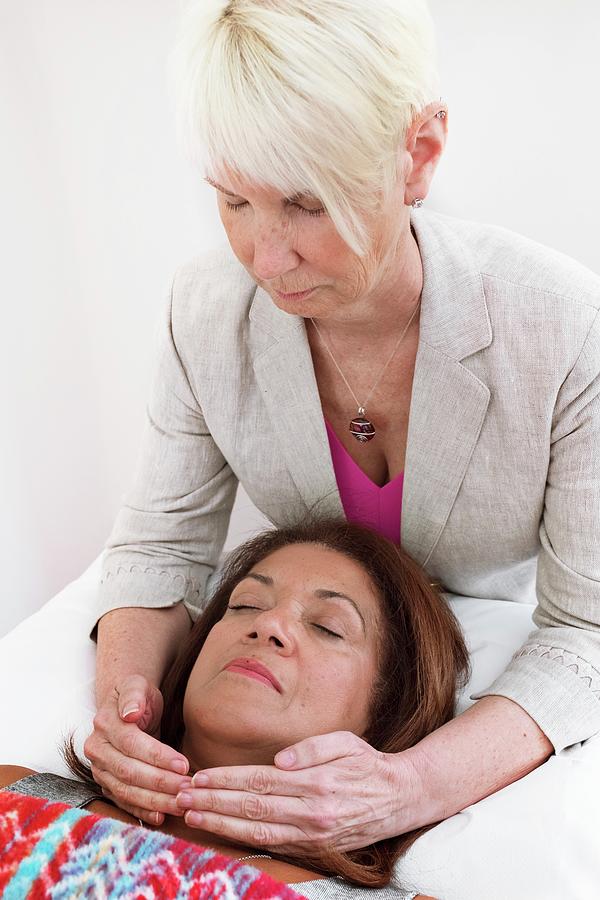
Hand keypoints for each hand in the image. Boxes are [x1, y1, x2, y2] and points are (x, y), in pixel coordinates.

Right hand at [84, 674, 190, 825]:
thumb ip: (134, 694)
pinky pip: (124, 803)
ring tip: (181, 804)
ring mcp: (100, 770)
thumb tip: (131, 713)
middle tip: (187, 789)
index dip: (158, 756)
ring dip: (155, 801)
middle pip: (129, 772)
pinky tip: (162, 816)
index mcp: (104, 724)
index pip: (132, 744)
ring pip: (126, 791)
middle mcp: (97, 750)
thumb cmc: (138, 695)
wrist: (128, 708)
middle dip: (161, 783)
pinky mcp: (107, 785)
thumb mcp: (137, 684)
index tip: (184, 764)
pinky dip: (143, 811)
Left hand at [175, 731, 422, 854]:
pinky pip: (273, 845)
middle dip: (213, 804)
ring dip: (221, 825)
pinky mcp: (314, 848)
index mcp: (317, 784)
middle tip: (181, 799)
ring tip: (193, 817)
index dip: (226, 781)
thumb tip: (280, 759)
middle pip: (251, 809)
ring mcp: (312, 836)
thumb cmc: (368, 764)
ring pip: (257, 832)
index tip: (199, 778)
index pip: (260, 782)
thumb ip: (312, 748)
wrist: (400, 799)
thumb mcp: (345, 743)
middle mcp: (312, 814)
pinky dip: (244, 840)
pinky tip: (223, 833)